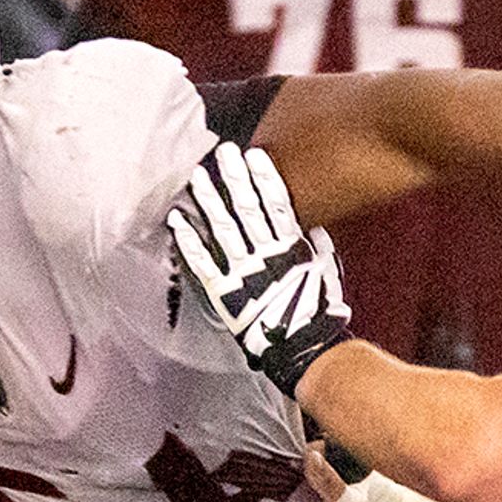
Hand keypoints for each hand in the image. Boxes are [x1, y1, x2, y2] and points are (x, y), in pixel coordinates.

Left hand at [167, 141, 350, 392]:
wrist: (301, 348)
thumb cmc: (316, 311)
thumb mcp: (324, 272)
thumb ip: (315, 245)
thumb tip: (310, 225)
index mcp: (289, 248)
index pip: (276, 205)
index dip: (264, 179)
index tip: (254, 156)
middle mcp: (264, 255)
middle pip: (247, 209)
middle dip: (235, 178)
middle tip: (224, 153)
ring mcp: (242, 272)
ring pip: (222, 229)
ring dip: (209, 200)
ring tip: (198, 176)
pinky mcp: (223, 291)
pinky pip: (202, 262)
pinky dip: (188, 241)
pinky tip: (177, 220)